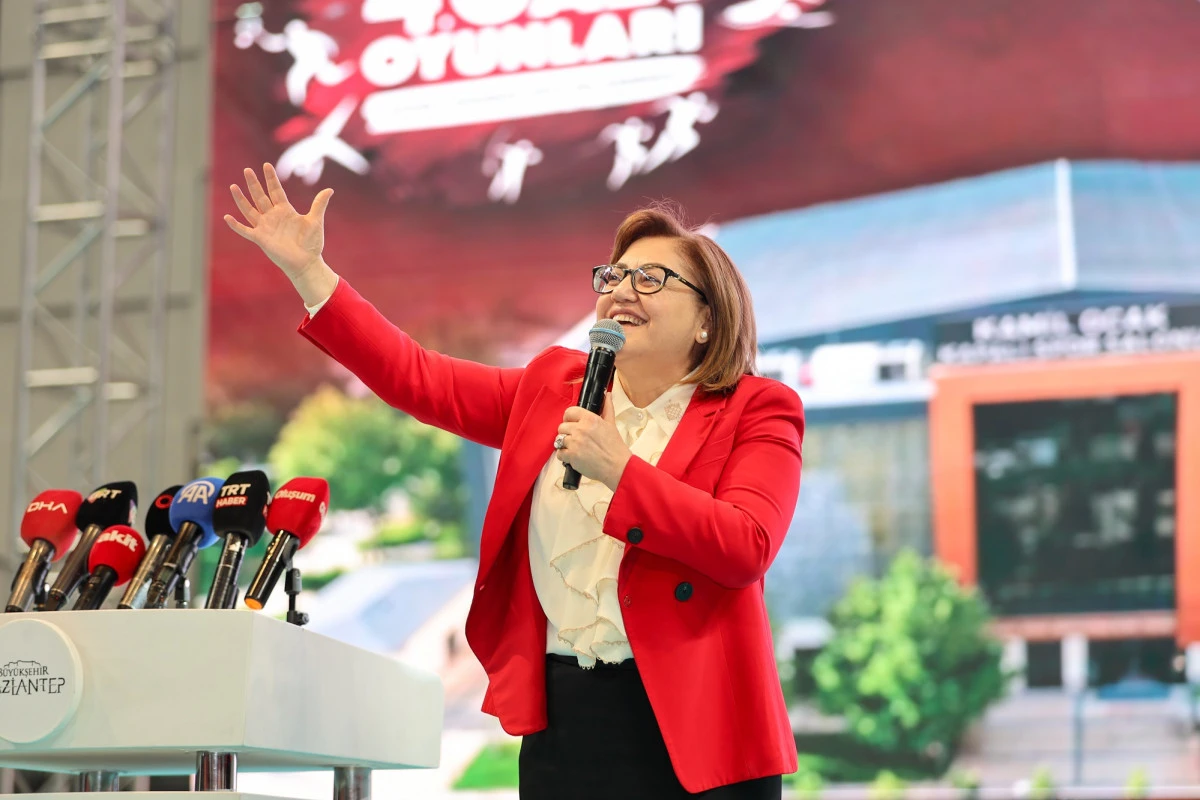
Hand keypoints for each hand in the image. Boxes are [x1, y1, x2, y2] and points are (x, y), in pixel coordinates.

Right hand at [224, 163, 332, 283]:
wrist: (307, 262)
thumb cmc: (312, 243)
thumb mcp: (315, 221)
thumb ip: (319, 204)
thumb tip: (330, 189)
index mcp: (285, 210)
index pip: (276, 191)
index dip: (271, 179)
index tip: (267, 165)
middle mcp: (273, 216)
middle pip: (260, 196)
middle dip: (254, 184)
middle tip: (247, 170)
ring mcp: (265, 227)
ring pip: (250, 210)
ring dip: (241, 199)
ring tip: (233, 186)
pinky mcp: (261, 239)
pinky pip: (245, 231)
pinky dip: (236, 225)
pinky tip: (227, 217)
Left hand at [555, 397, 630, 490]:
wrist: (617, 466)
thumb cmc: (615, 447)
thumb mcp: (611, 424)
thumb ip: (607, 408)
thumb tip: (608, 395)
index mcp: (589, 419)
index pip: (569, 412)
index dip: (568, 418)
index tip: (571, 423)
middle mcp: (580, 429)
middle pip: (562, 427)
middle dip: (567, 433)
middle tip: (576, 439)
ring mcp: (574, 443)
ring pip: (559, 440)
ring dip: (565, 445)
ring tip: (575, 448)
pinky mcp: (571, 456)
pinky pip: (559, 453)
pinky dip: (564, 456)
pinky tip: (574, 457)